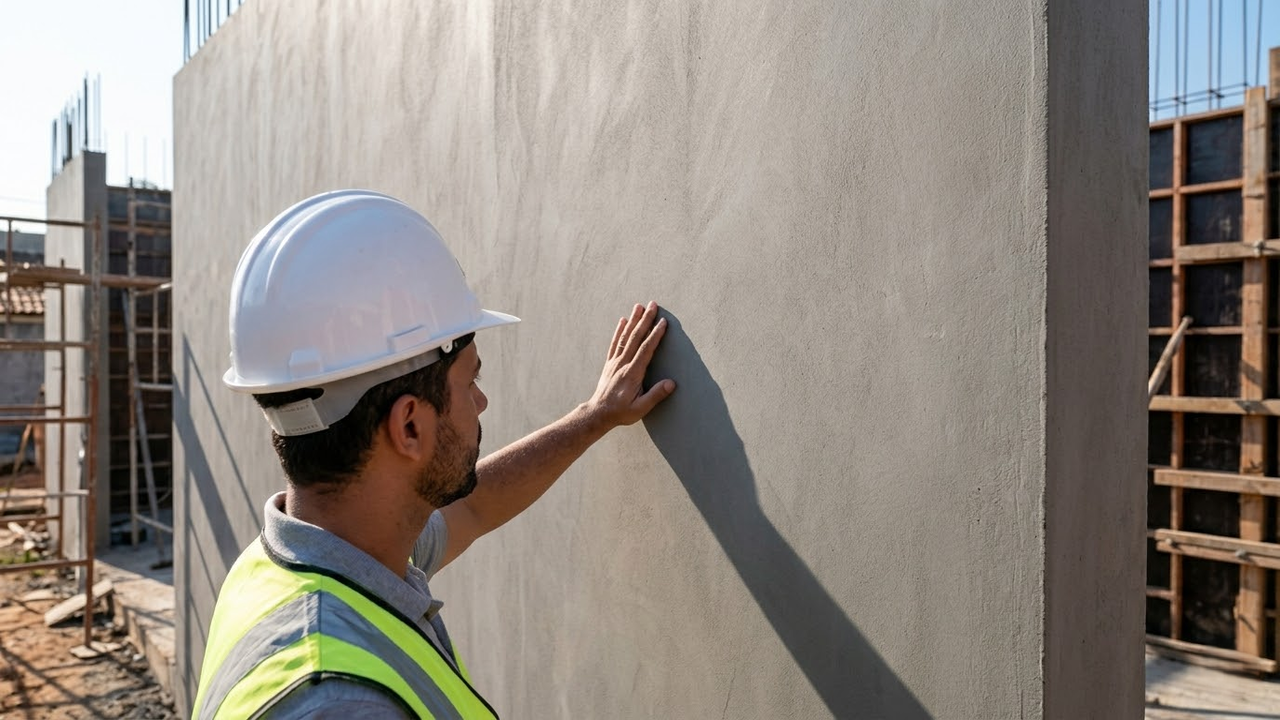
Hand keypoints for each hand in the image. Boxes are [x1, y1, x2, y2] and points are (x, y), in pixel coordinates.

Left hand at [585, 301, 676, 428]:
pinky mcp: (610, 363)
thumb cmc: (621, 412)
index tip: (663, 322)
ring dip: (633, 320)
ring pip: (625, 337)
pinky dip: (619, 330)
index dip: (655, 334)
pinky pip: (615, 343)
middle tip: (652, 305)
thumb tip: (671, 383)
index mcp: (632, 373)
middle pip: (635, 337)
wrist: (598, 413)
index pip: (646, 349)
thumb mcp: (640, 408)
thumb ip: (655, 395)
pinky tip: (622, 320)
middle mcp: (622, 364)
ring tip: (638, 306)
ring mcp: (615, 362)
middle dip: (645, 320)